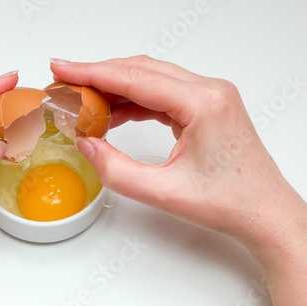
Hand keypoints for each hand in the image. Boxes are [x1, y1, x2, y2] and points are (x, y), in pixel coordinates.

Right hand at [51, 56, 306, 305]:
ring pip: (149, 79)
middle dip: (97, 74)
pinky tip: (111, 113)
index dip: (91, 72)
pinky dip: (132, 100)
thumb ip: (116, 170)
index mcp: (203, 103)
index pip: (134, 78)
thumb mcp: (164, 193)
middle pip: (140, 70)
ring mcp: (209, 97)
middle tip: (65, 82)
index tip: (62, 70)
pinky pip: (160, 94)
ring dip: (114, 87)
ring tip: (82, 100)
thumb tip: (87, 144)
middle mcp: (208, 91)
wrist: (264, 213)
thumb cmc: (230, 202)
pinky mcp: (205, 107)